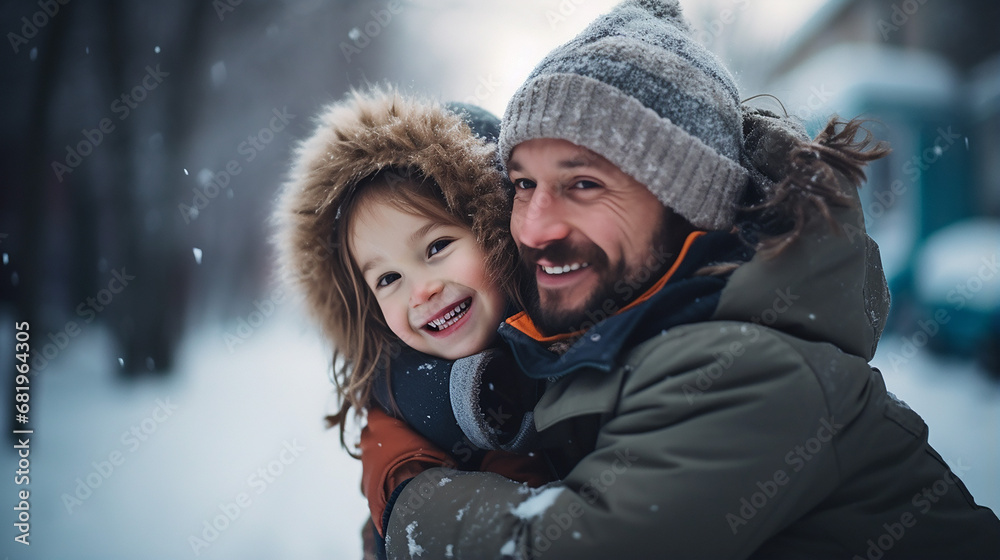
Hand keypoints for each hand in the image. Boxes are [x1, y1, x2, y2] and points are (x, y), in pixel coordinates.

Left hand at [359, 407, 452, 535]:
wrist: (412, 493)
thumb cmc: (424, 463)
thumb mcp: (430, 442)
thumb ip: (423, 434)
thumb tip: (437, 433)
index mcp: (381, 424)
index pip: (376, 411)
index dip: (385, 416)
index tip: (395, 419)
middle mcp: (368, 441)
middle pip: (370, 433)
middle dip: (381, 437)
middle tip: (398, 442)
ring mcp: (365, 463)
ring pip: (370, 455)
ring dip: (380, 458)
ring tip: (398, 464)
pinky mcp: (365, 483)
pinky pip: (372, 475)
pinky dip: (381, 476)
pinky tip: (394, 481)